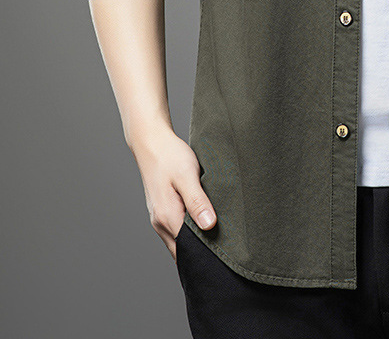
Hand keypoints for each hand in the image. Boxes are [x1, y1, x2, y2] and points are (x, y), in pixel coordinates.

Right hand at [129, 122, 216, 261]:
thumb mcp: (187, 176)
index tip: (225, 256)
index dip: (205, 254)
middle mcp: (160, 222)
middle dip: (201, 253)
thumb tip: (209, 226)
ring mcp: (160, 217)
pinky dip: (190, 232)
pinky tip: (205, 224)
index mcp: (167, 217)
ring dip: (196, 241)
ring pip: (179, 240)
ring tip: (219, 239)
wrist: (151, 142)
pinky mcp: (163, 210)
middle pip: (182, 250)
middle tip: (227, 253)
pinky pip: (177, 229)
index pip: (187, 249)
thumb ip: (197, 202)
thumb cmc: (170, 156)